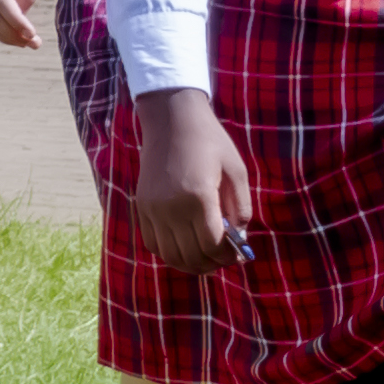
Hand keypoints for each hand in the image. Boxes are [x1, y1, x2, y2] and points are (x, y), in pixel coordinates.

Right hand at [129, 87, 251, 273]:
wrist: (171, 119)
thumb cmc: (210, 141)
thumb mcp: (237, 170)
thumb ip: (241, 207)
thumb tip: (240, 238)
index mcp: (199, 197)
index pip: (212, 244)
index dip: (227, 257)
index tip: (238, 256)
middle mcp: (171, 207)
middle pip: (191, 255)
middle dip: (212, 264)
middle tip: (225, 261)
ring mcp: (153, 209)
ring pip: (170, 255)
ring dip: (190, 264)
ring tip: (207, 261)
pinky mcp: (142, 207)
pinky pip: (153, 243)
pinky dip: (170, 253)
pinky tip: (186, 249)